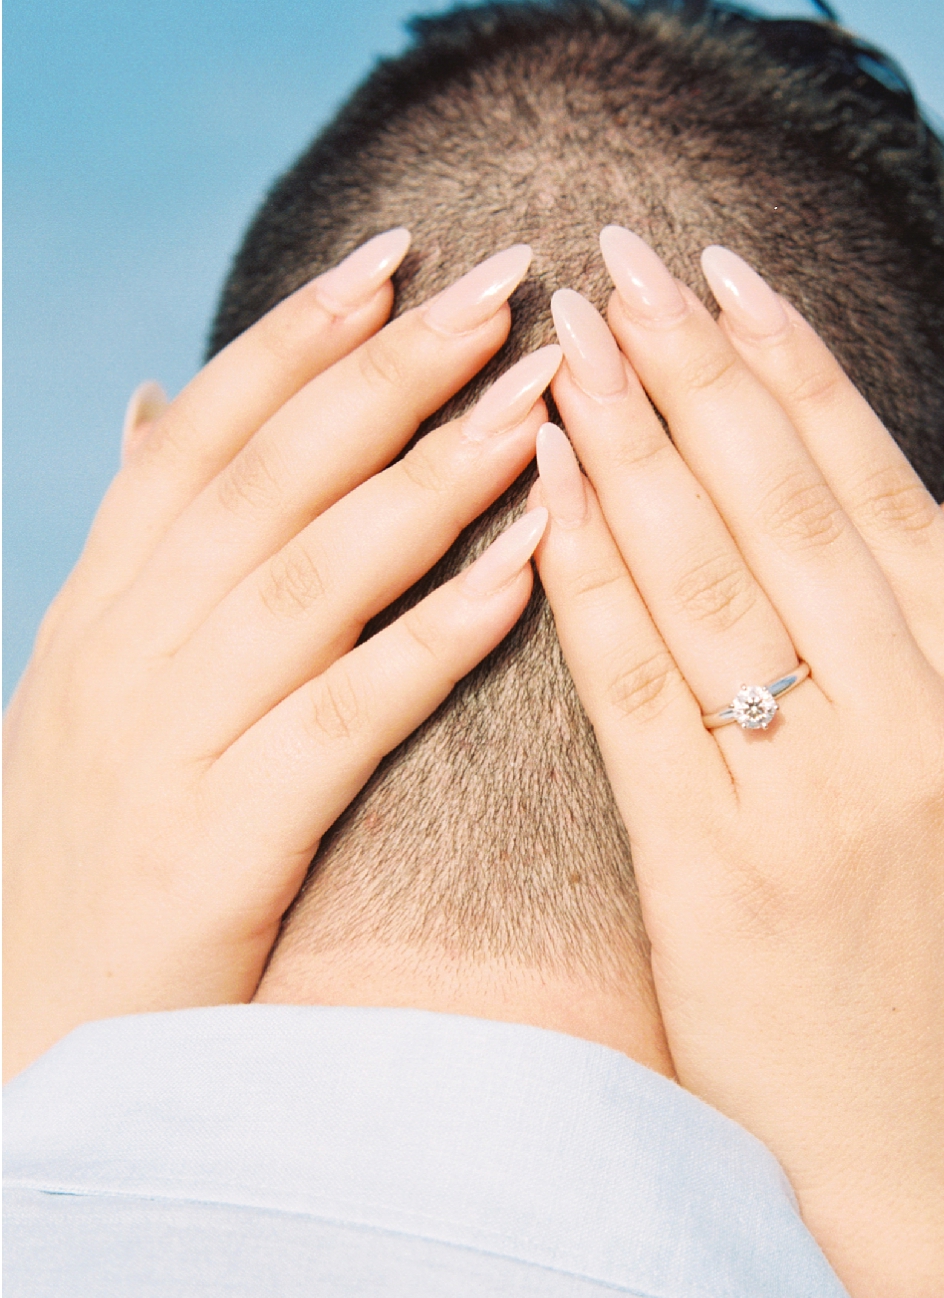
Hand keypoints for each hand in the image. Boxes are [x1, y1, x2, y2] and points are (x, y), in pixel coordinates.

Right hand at [4, 234, 554, 1081]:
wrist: (32, 1044)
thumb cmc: (90, 859)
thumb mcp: (90, 687)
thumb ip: (139, 551)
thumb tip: (159, 405)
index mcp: (101, 608)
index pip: (206, 436)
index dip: (300, 335)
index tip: (399, 254)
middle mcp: (124, 653)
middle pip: (270, 478)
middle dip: (391, 371)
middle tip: (503, 281)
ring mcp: (163, 745)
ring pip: (312, 573)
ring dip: (432, 475)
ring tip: (539, 394)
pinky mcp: (216, 845)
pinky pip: (344, 717)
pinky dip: (434, 635)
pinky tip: (525, 568)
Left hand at [532, 227, 943, 1297]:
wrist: (923, 1160)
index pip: (879, 491)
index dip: (798, 368)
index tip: (727, 272)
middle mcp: (914, 730)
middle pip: (785, 503)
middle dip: (695, 365)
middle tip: (619, 255)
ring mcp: (813, 800)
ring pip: (705, 573)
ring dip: (626, 441)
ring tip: (566, 336)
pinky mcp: (712, 870)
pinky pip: (635, 689)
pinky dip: (584, 577)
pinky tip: (537, 489)